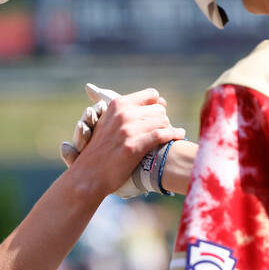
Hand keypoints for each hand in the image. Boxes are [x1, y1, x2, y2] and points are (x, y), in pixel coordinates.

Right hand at [61, 83, 184, 196]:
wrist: (90, 174)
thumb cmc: (101, 150)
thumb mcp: (108, 122)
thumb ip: (129, 111)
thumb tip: (161, 101)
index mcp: (117, 104)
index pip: (151, 95)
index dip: (157, 105)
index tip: (157, 115)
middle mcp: (123, 114)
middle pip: (159, 109)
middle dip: (163, 120)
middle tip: (161, 131)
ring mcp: (129, 130)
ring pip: (163, 121)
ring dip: (168, 128)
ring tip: (169, 136)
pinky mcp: (135, 146)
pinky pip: (162, 134)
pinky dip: (174, 134)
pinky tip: (179, 136)